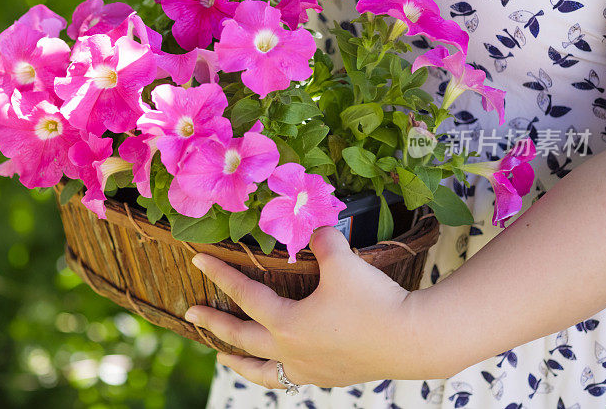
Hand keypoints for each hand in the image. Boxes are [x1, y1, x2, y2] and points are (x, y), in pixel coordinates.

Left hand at [185, 227, 443, 388]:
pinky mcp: (330, 378)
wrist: (414, 341)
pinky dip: (276, 375)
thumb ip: (321, 238)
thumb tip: (313, 224)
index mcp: (286, 323)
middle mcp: (291, 351)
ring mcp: (310, 369)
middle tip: (191, 313)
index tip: (197, 260)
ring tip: (223, 358)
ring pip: (263, 371)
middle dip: (214, 324)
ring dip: (239, 363)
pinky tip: (280, 369)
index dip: (219, 274)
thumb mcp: (343, 262)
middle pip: (242, 338)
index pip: (244, 294)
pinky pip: (291, 380)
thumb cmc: (374, 302)